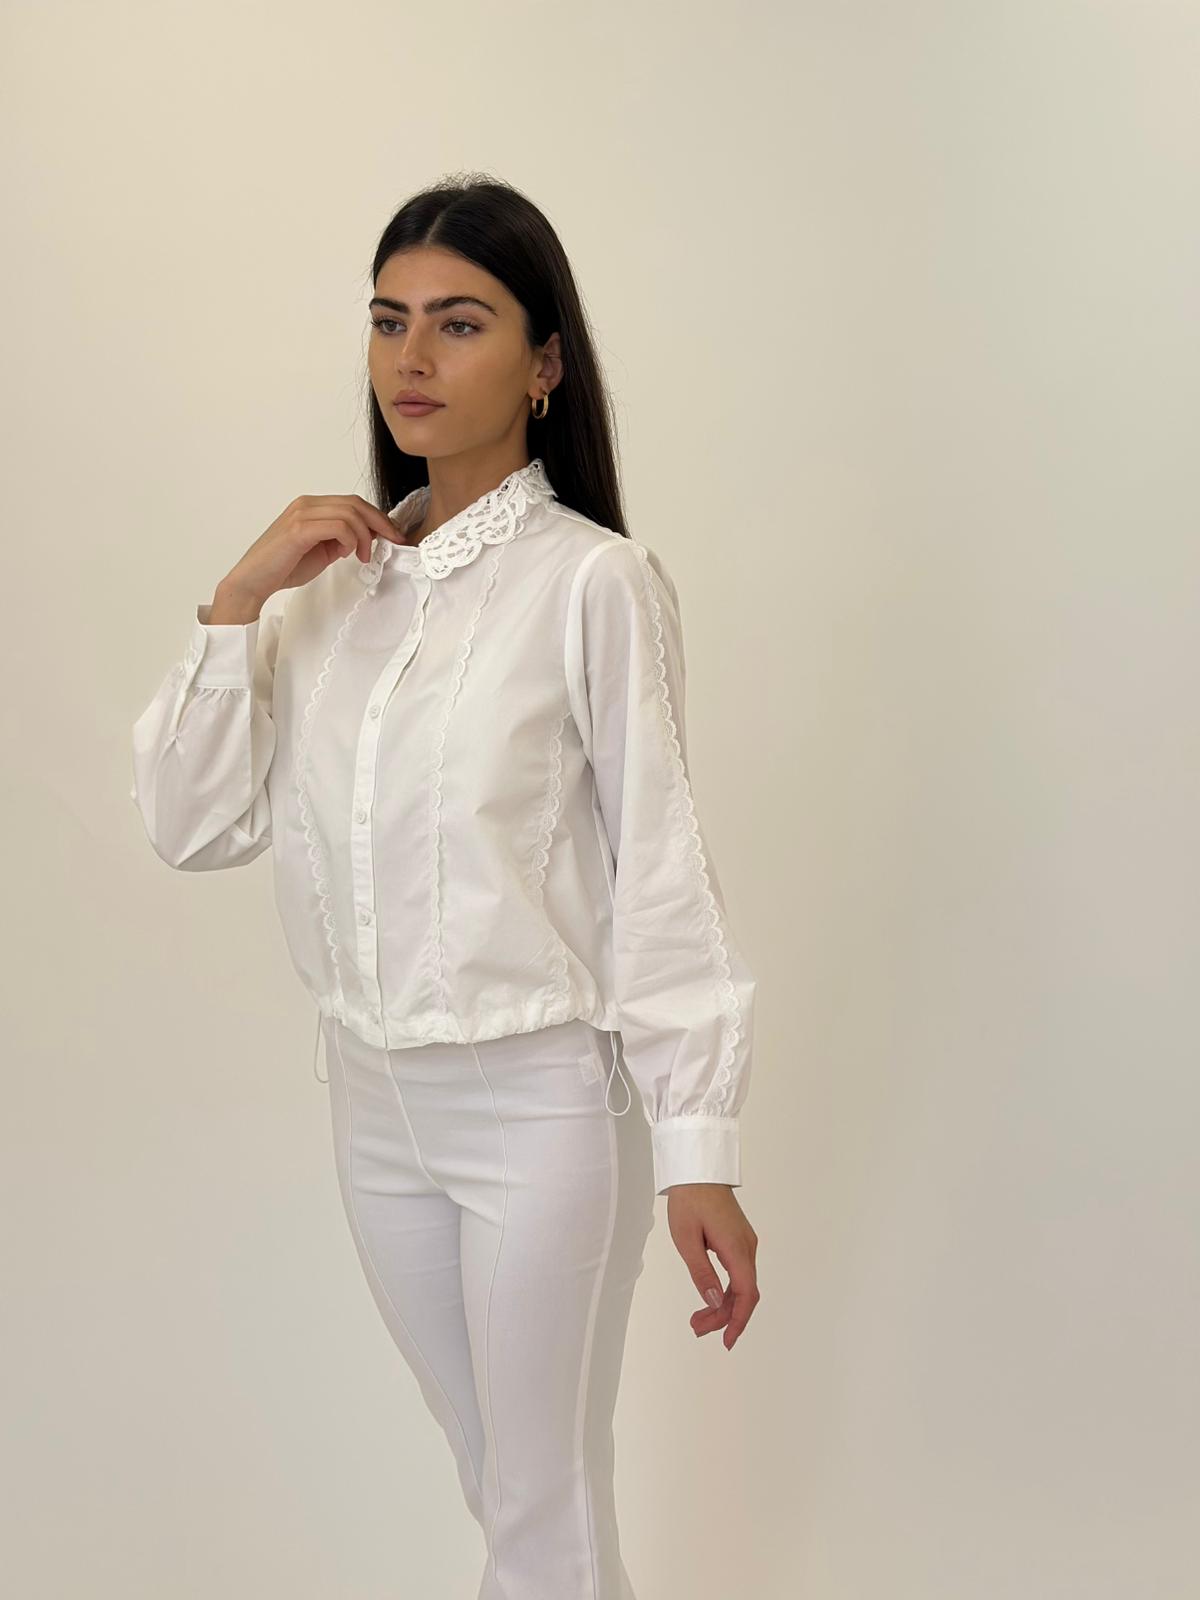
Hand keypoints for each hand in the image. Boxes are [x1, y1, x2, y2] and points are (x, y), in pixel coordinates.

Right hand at [219, 494, 406, 609]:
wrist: (254, 581)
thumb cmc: (284, 567)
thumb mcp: (323, 550)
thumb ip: (342, 540)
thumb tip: (369, 537)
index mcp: (312, 507)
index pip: (354, 503)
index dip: (378, 518)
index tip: (394, 536)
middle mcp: (307, 504)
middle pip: (356, 503)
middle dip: (381, 523)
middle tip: (393, 542)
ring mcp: (302, 514)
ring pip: (350, 513)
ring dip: (364, 536)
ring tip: (362, 555)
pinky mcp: (299, 529)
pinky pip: (338, 526)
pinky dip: (350, 540)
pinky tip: (346, 554)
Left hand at [666, 1183, 759, 1349]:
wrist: (697, 1171)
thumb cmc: (689, 1200)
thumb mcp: (686, 1239)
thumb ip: (701, 1273)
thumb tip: (714, 1302)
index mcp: (736, 1248)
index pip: (746, 1293)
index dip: (739, 1320)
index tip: (727, 1341)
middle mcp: (747, 1247)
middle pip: (744, 1293)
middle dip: (724, 1317)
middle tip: (697, 1329)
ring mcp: (745, 1243)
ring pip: (741, 1285)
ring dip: (723, 1306)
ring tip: (698, 1321)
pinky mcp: (738, 1240)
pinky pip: (738, 1273)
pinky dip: (725, 1291)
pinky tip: (710, 1299)